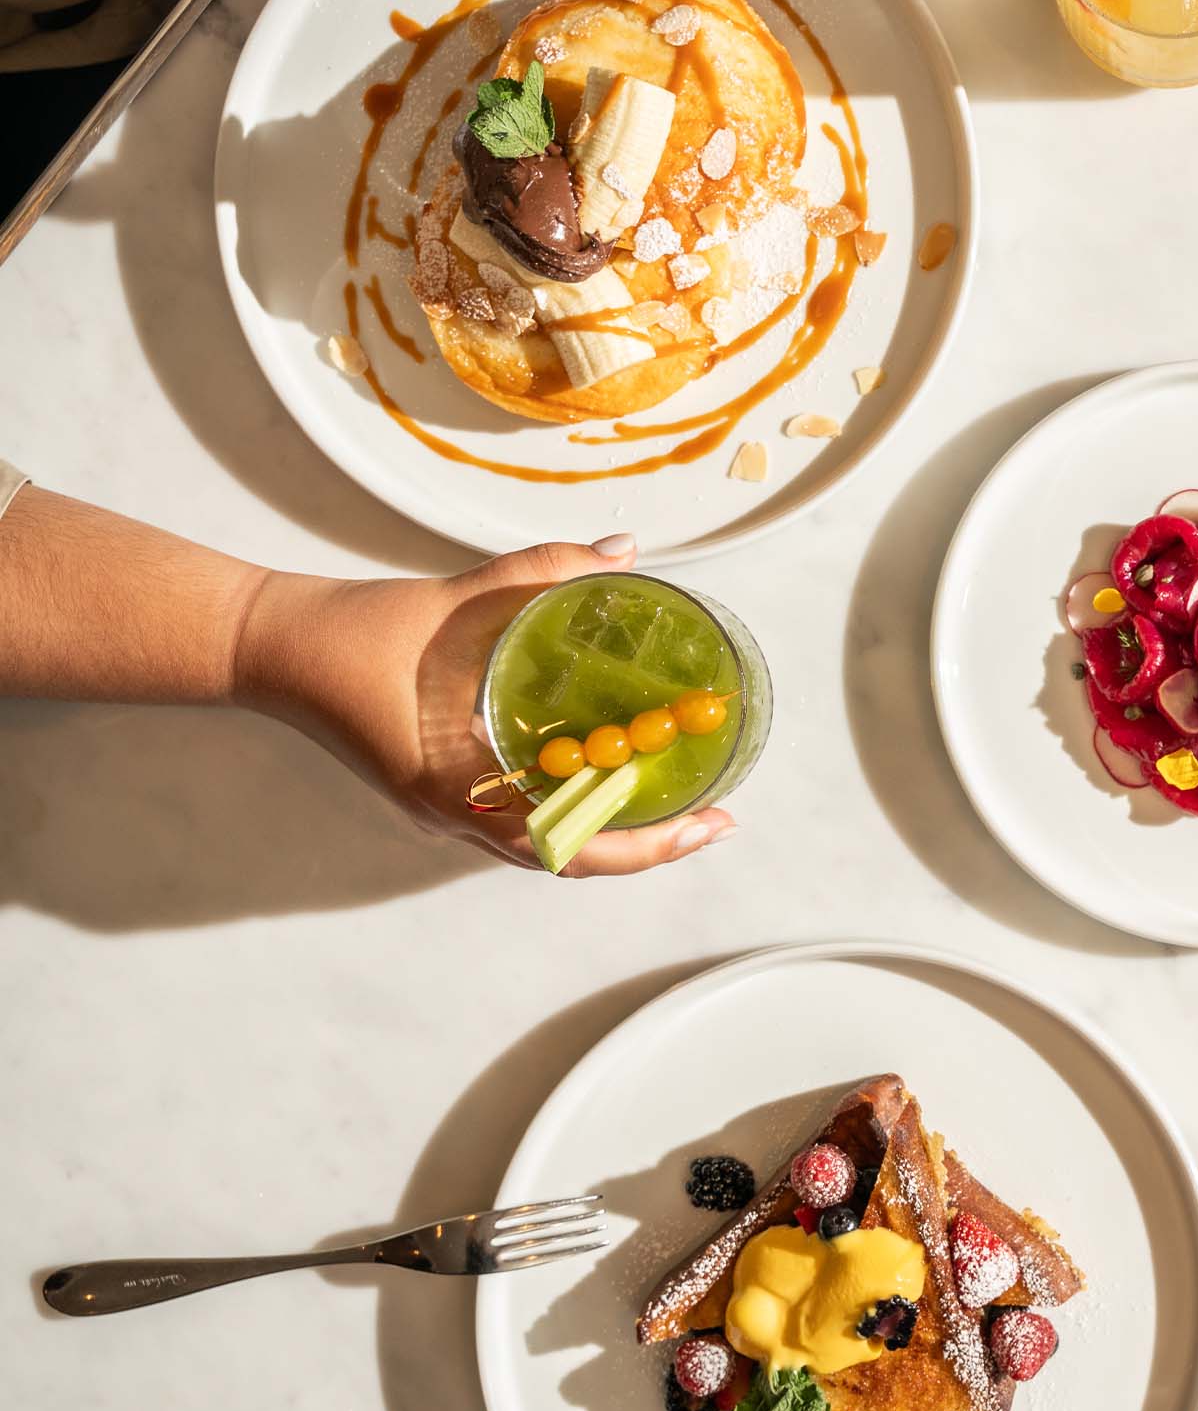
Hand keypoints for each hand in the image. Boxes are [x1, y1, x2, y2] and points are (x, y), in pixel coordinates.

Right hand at [236, 534, 735, 874]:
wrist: (265, 645)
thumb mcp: (451, 601)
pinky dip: (575, 807)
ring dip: (615, 829)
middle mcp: (454, 817)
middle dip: (650, 842)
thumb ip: (540, 573)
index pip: (570, 846)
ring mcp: (444, 811)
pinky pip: (522, 818)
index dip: (647, 843)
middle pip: (572, 857)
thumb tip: (624, 552)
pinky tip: (611, 773)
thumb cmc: (348, 630)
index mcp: (456, 790)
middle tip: (719, 814)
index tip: (711, 824)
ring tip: (681, 799)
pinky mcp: (437, 791)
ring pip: (547, 845)